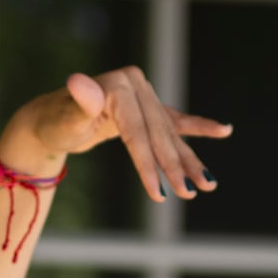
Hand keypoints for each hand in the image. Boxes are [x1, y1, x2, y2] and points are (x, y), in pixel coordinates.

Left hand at [7, 68, 231, 200]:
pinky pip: (176, 122)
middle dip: (173, 166)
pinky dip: (199, 129)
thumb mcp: (65, 118)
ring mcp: (145, 94)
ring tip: (208, 184)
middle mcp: (136, 84)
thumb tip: (79, 82)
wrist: (52, 120)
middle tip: (189, 194)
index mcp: (119, 85)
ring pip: (170, 133)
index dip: (149, 163)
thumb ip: (79, 102)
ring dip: (189, 159)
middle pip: (158, 133)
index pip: (138, 131)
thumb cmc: (56, 123)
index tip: (158, 193)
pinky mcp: (149, 107)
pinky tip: (224, 130)